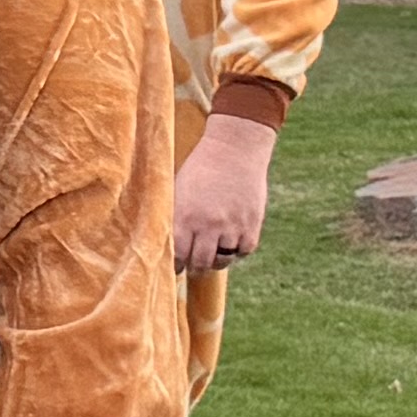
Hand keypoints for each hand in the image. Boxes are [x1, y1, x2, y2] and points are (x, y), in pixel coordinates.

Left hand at [170, 113, 278, 273]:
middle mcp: (208, 226)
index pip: (177, 256)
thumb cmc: (200, 168)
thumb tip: (164, 243)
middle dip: (195, 267)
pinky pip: (244, 251)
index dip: (175, 266)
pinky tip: (232, 240)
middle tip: (194, 264)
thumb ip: (173, 217)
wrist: (234, 148)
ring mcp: (232, 226)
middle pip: (199, 264)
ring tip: (213, 252)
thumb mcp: (178, 190)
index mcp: (184, 217)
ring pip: (222, 260)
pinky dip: (238, 250)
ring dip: (216, 260)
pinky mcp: (252, 225)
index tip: (175, 268)